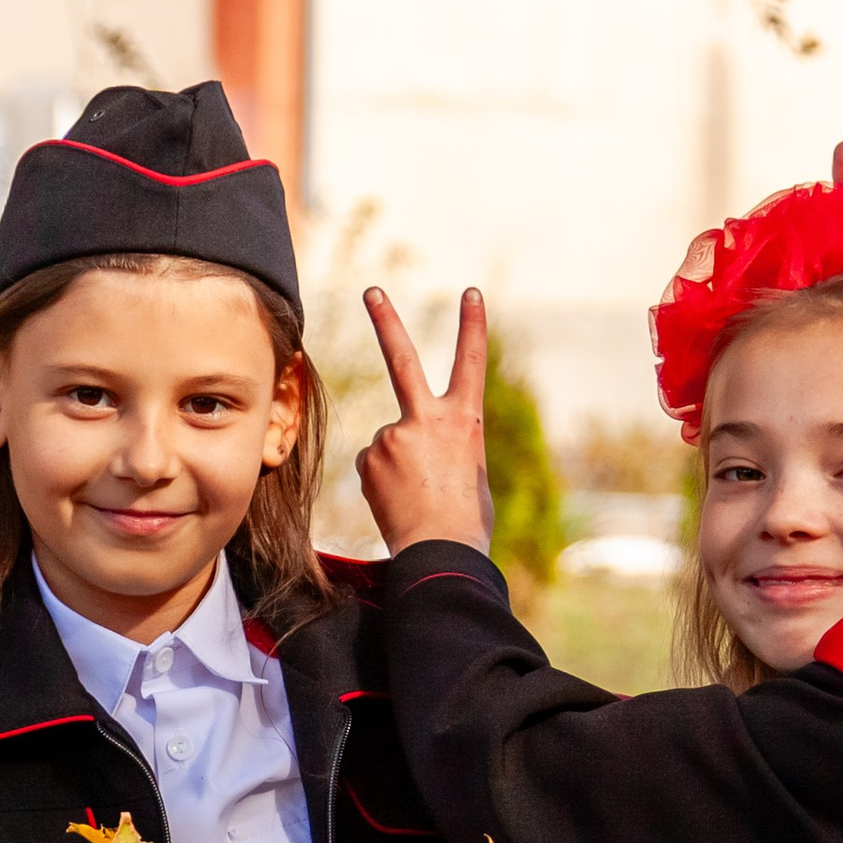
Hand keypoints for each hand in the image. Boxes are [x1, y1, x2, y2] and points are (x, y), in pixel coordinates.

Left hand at [355, 287, 493, 554]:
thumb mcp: (470, 472)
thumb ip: (444, 446)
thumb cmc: (465, 521)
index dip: (472, 327)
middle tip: (371, 290)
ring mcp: (395, 434)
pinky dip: (382, 481)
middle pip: (403, 359)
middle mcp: (428, 419)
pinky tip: (396, 501)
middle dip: (386, 320)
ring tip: (415, 497)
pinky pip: (373, 464)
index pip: (471, 363)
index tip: (471, 292)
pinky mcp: (371, 456)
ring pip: (389, 442)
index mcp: (466, 421)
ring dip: (397, 466)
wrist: (441, 552)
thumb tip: (416, 451)